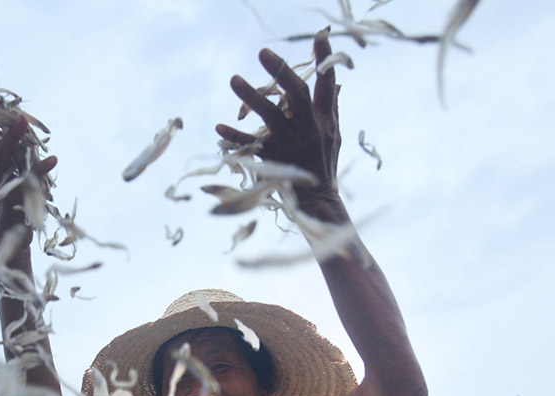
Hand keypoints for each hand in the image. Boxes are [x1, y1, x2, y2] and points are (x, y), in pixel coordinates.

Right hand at [0, 95, 56, 238]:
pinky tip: (53, 159)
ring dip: (15, 139)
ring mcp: (4, 190)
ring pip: (5, 160)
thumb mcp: (2, 184)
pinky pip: (31, 183)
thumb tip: (5, 136)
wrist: (10, 247)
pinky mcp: (18, 202)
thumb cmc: (10, 213)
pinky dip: (41, 170)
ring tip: (24, 119)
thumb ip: (2, 161)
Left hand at [216, 29, 345, 219]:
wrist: (316, 201)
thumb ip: (331, 108)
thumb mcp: (334, 135)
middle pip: (297, 95)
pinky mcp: (272, 160)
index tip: (320, 35)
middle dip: (280, 72)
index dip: (326, 59)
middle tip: (262, 52)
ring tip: (234, 79)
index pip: (328, 84)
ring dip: (251, 97)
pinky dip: (233, 137)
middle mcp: (309, 130)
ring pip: (271, 117)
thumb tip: (337, 81)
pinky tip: (218, 129)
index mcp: (324, 121)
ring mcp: (290, 145)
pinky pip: (250, 146)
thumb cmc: (323, 164)